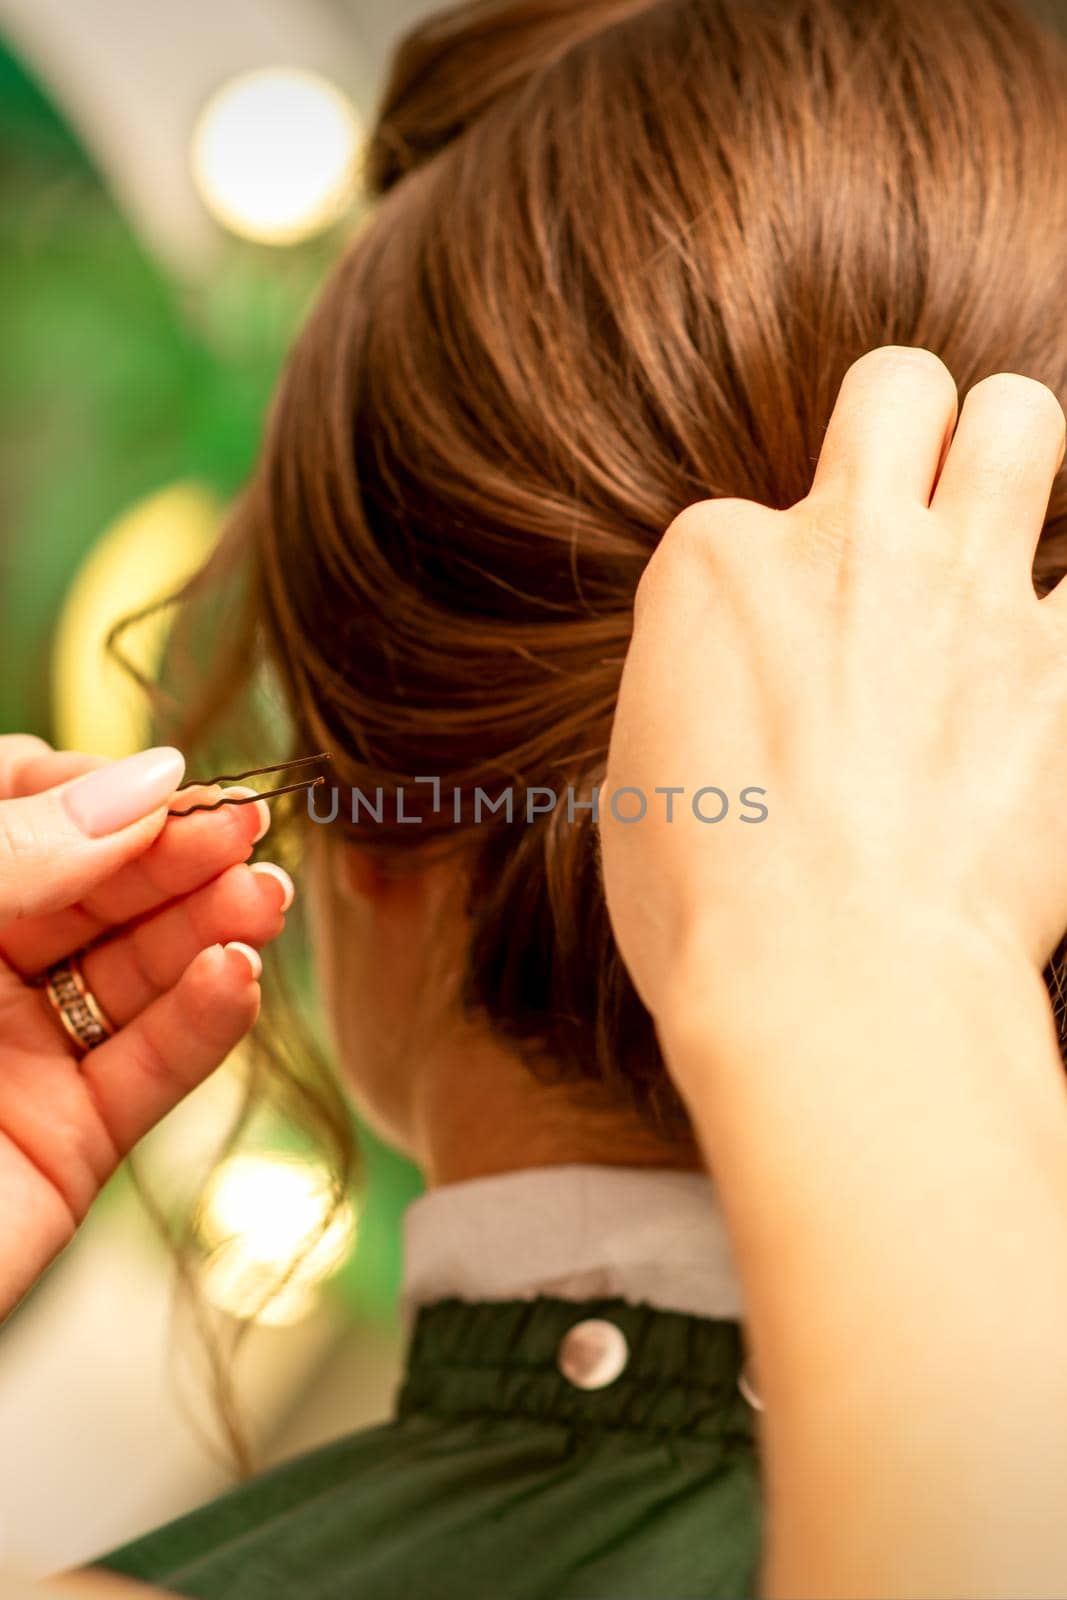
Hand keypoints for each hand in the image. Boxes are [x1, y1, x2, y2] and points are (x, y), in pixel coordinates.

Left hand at [0, 736, 292, 1320]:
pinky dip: (204, 1020)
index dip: (98, 793)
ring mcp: (20, 1057)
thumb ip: (17, 854)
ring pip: (137, 973)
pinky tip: (237, 975)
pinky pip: (149, 1069)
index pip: (26, 814)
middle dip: (175, 854)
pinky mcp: (68, 1144)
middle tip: (248, 830)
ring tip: (265, 898)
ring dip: (210, 928)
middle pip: (97, 888)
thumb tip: (146, 779)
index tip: (164, 785)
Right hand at [601, 346, 1066, 1036]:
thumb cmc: (708, 911)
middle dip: (911, 423)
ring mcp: (970, 597)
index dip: (762, 588)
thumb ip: (689, 698)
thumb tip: (717, 707)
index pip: (742, 514)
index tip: (771, 665)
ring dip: (1015, 462)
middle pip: (901, 392)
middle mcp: (848, 548)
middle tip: (911, 506)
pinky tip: (1051, 665)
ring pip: (1028, 423)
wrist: (834, 984)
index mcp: (719, 566)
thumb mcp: (638, 786)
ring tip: (1001, 536)